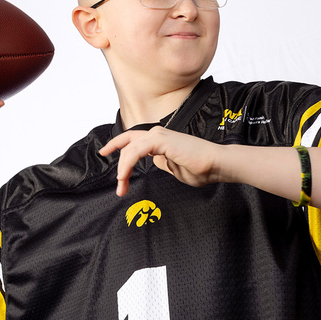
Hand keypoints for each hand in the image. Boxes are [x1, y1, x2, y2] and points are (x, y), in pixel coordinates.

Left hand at [99, 126, 222, 195]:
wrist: (216, 165)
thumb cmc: (201, 169)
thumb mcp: (174, 168)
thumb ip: (162, 164)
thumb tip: (155, 164)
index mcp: (160, 139)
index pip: (133, 139)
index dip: (117, 144)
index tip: (104, 153)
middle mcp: (158, 134)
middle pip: (127, 143)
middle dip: (119, 164)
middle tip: (118, 185)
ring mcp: (159, 135)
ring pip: (130, 148)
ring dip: (123, 168)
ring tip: (122, 185)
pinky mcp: (161, 140)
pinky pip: (136, 151)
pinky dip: (128, 163)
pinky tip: (125, 176)